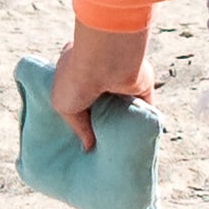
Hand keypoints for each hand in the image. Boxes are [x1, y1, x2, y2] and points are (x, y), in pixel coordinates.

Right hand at [50, 21, 152, 151]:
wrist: (105, 62)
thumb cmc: (76, 80)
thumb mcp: (64, 107)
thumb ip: (78, 127)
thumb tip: (89, 146)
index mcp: (77, 71)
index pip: (79, 94)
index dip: (80, 112)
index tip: (82, 131)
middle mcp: (101, 73)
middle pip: (102, 102)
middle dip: (102, 120)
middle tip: (102, 144)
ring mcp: (121, 80)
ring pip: (123, 106)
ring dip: (122, 121)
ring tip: (120, 144)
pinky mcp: (142, 87)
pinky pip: (144, 107)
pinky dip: (142, 120)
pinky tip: (139, 137)